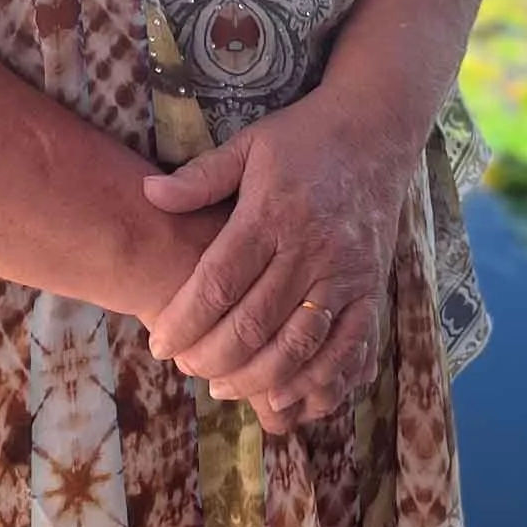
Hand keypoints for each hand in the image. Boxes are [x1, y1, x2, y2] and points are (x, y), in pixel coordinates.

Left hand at [139, 90, 417, 435]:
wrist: (377, 130)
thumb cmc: (303, 139)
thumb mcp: (249, 144)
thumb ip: (200, 176)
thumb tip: (149, 193)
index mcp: (272, 212)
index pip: (220, 282)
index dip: (185, 321)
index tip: (159, 344)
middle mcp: (312, 248)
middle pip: (255, 323)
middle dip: (213, 358)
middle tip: (187, 369)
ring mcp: (347, 273)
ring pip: (299, 347)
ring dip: (257, 379)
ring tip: (223, 387)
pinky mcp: (372, 289)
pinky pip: (347, 350)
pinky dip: (317, 382)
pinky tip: (285, 396)